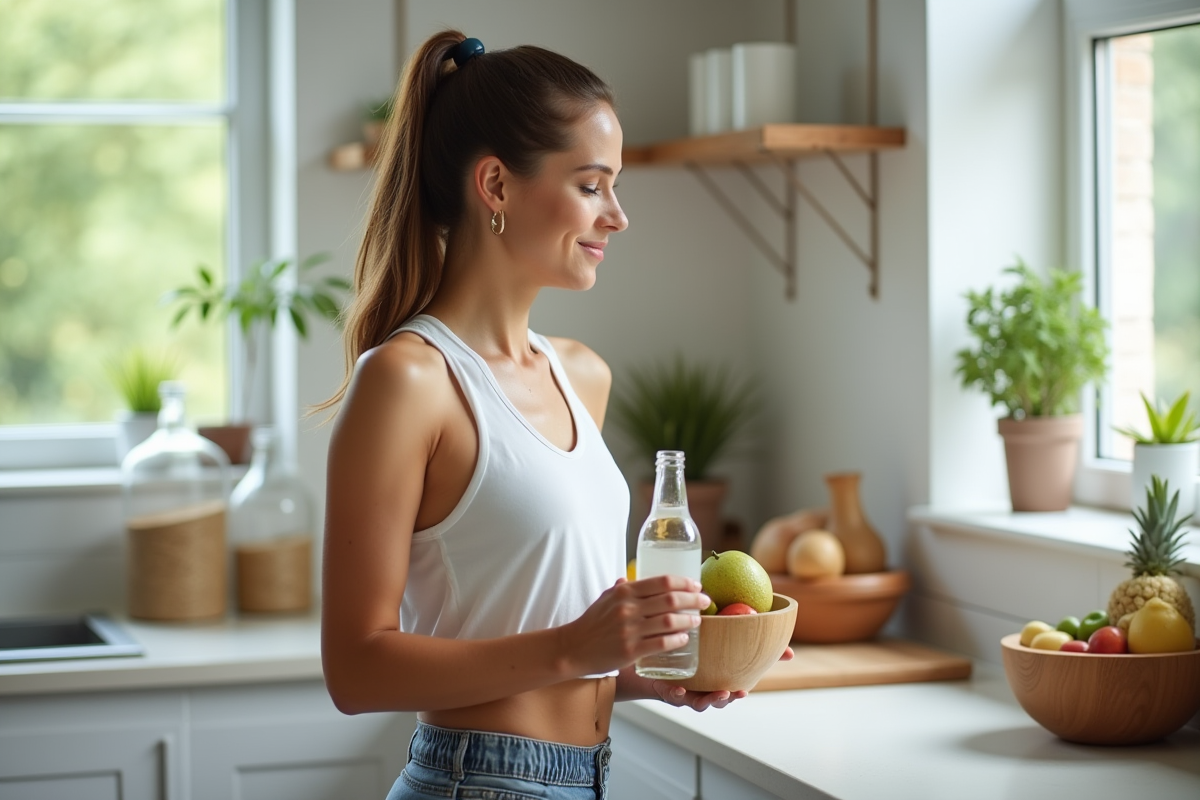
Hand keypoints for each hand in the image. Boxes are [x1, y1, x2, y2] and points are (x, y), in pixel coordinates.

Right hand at [561, 576, 709, 677]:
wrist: (573, 648)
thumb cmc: (591, 623)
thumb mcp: (605, 599)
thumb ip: (620, 590)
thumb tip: (629, 579)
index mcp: (624, 592)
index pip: (662, 581)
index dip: (684, 582)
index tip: (696, 585)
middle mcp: (628, 608)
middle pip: (670, 599)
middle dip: (693, 599)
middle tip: (705, 602)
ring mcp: (629, 629)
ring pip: (669, 621)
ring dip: (688, 619)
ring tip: (697, 620)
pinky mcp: (630, 650)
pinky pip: (661, 643)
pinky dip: (677, 639)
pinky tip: (684, 638)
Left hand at [649, 646, 793, 709]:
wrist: (662, 659)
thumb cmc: (701, 656)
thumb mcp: (725, 647)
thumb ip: (755, 647)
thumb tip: (791, 653)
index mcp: (720, 682)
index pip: (734, 692)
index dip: (740, 693)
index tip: (745, 691)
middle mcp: (705, 691)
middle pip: (717, 701)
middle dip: (723, 700)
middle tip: (729, 692)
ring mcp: (688, 693)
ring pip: (697, 702)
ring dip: (704, 701)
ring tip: (708, 694)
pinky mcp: (669, 689)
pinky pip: (672, 695)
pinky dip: (675, 694)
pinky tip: (677, 689)